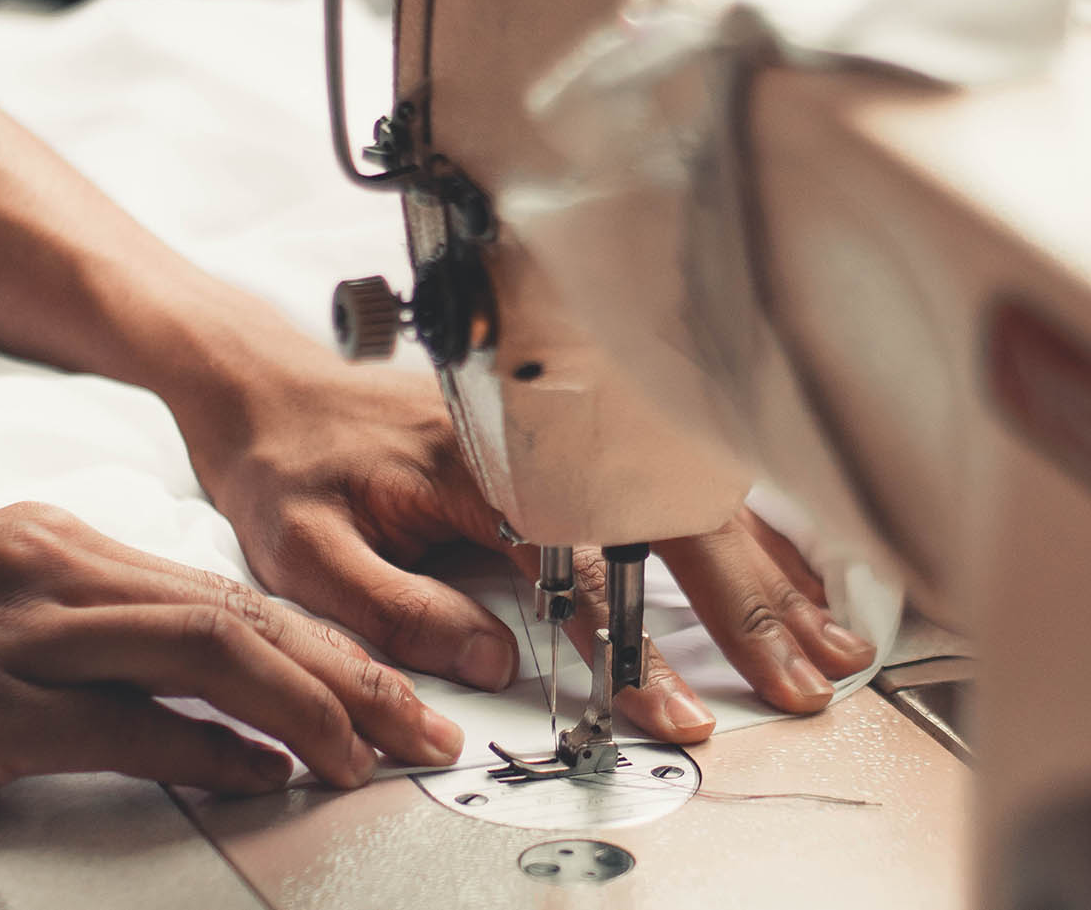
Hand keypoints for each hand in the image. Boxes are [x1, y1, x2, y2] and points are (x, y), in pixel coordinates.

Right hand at [0, 503, 464, 822]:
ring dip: (307, 705)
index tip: (390, 685)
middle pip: (242, 615)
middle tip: (422, 726)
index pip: (231, 593)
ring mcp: (24, 637)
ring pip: (206, 651)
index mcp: (67, 546)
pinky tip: (260, 778)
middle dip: (350, 671)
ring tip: (370, 755)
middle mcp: (61, 575)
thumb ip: (93, 627)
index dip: (326, 642)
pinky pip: (123, 724)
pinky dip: (205, 750)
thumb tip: (201, 686)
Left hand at [187, 356, 874, 745]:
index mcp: (477, 472)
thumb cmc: (285, 463)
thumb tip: (494, 664)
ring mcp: (557, 427)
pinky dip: (732, 519)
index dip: (639, 651)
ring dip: (764, 559)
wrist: (266, 381)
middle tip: (805, 674)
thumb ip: (399, 609)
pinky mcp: (562, 428)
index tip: (681, 709)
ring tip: (824, 624)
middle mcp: (534, 441)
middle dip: (750, 602)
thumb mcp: (306, 554)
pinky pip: (667, 473)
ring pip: (685, 491)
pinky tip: (778, 554)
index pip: (585, 572)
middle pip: (671, 519)